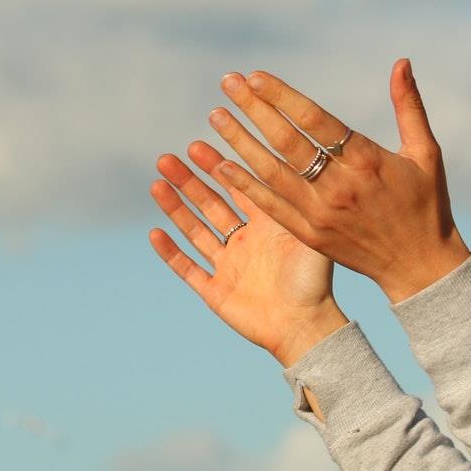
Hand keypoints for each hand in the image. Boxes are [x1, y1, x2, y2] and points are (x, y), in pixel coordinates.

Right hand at [147, 142, 348, 366]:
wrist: (307, 327)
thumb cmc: (315, 281)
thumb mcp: (308, 234)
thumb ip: (295, 201)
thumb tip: (289, 159)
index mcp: (266, 226)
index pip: (236, 187)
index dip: (216, 167)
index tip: (197, 144)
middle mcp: (244, 242)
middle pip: (209, 204)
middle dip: (188, 182)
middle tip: (168, 159)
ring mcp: (228, 266)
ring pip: (194, 231)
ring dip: (175, 208)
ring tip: (157, 184)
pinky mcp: (216, 292)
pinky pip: (188, 269)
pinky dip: (171, 252)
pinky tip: (155, 233)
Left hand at [204, 58, 470, 303]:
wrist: (420, 267)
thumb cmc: (426, 204)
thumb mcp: (426, 152)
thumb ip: (408, 105)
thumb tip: (400, 61)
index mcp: (367, 161)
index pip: (315, 120)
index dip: (282, 96)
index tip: (255, 76)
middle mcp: (339, 186)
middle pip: (287, 141)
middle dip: (254, 109)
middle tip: (227, 83)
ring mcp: (321, 213)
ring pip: (271, 172)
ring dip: (240, 142)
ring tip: (216, 116)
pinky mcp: (310, 235)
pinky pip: (271, 207)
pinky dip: (246, 186)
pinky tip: (222, 166)